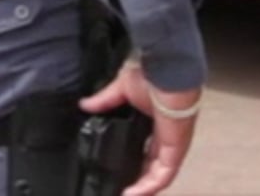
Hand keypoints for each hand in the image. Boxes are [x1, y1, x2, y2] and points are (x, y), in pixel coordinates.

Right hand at [79, 62, 198, 195]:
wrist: (169, 76)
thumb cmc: (154, 78)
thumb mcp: (122, 89)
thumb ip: (104, 100)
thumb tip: (84, 104)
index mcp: (156, 124)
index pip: (147, 149)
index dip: (136, 161)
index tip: (120, 170)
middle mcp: (166, 138)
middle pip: (152, 167)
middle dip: (139, 180)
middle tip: (122, 190)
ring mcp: (172, 146)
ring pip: (158, 176)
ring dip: (143, 188)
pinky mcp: (175, 151)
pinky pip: (163, 176)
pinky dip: (149, 186)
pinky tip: (134, 193)